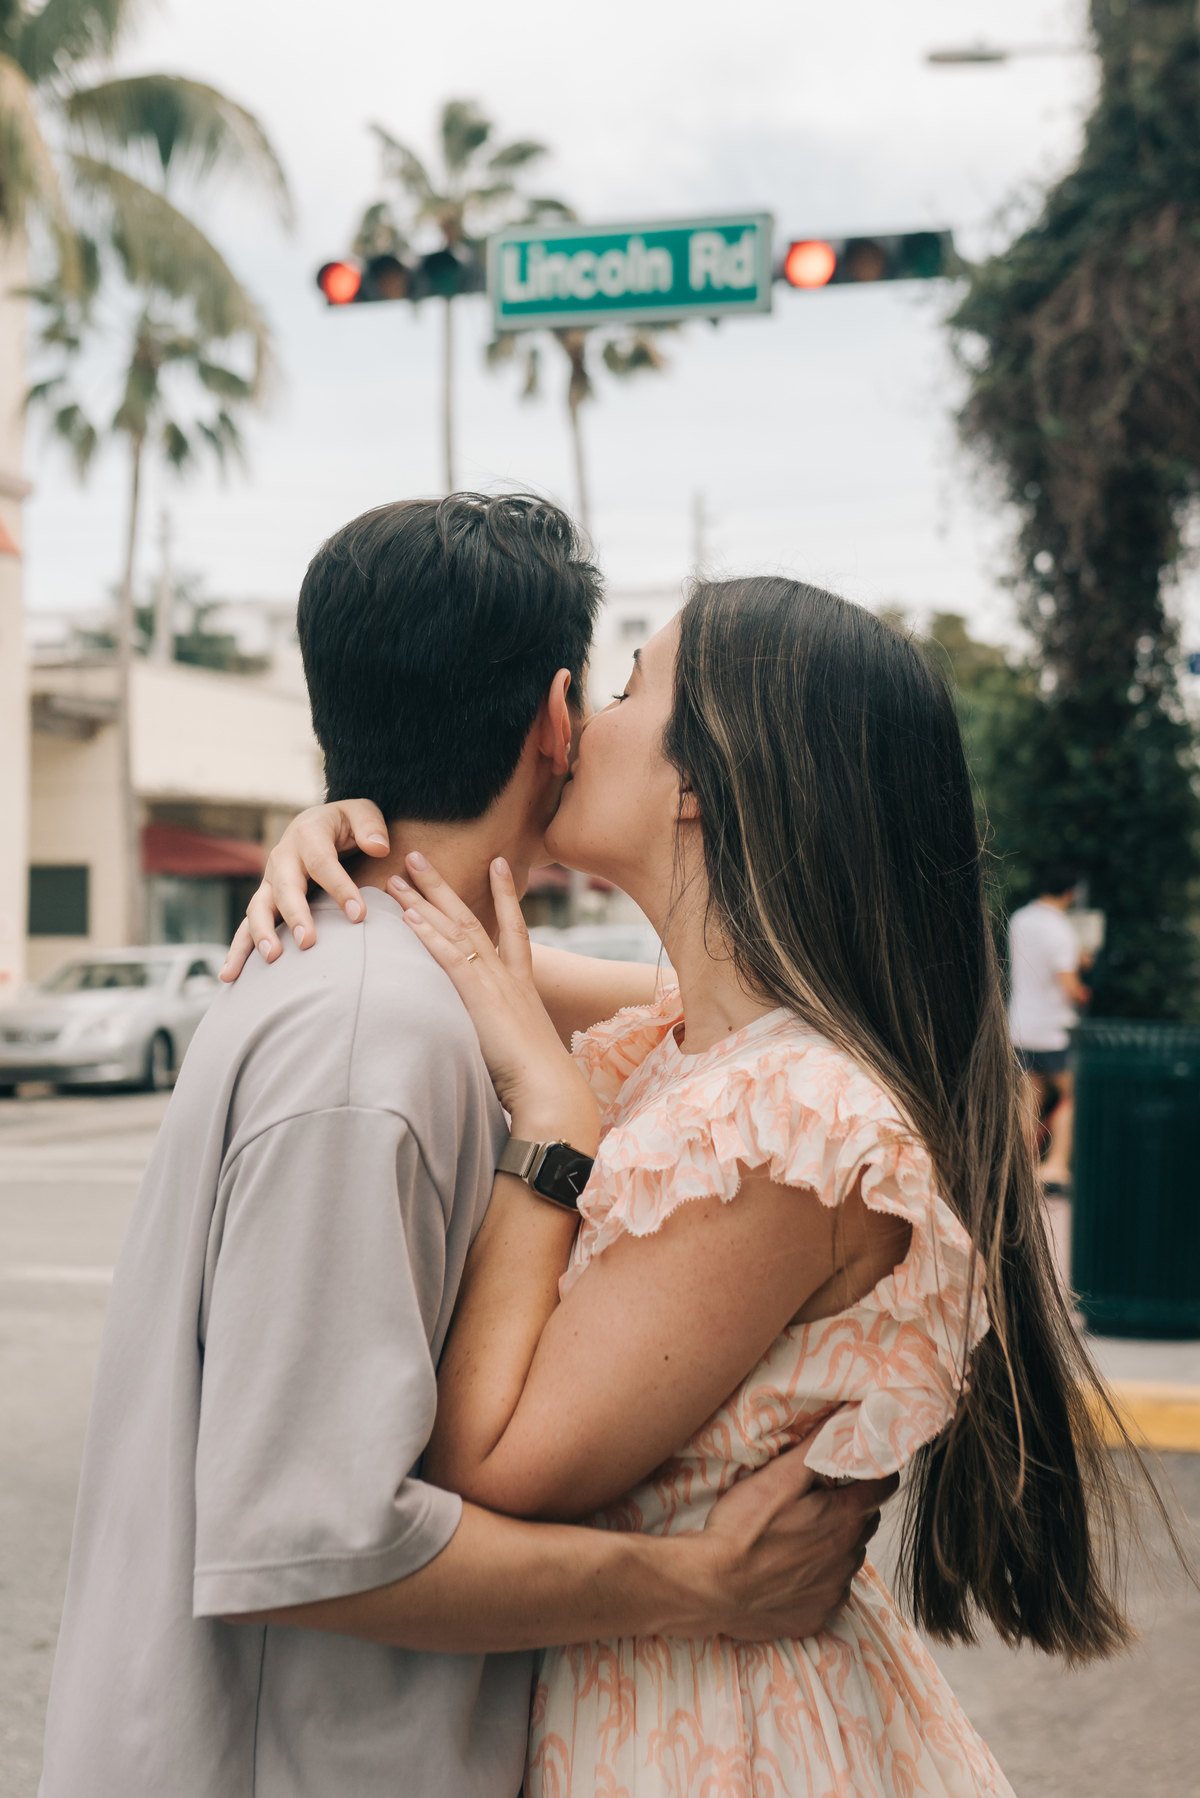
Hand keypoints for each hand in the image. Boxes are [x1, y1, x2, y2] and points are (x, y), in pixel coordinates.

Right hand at [220, 800, 389, 981]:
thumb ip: (370, 825)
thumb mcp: (360, 813)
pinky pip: (247, 926)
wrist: (315, 826)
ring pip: (259, 908)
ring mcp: (270, 881)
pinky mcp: (265, 900)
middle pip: (285, 888)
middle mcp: (282, 858)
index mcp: (307, 834)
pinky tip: (230, 976)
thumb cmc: (343, 824)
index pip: (322, 863)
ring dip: (262, 933)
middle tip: (308, 941)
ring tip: (272, 958)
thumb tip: (378, 846)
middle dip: (295, 915)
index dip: (340, 888)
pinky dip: (238, 950)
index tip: (359, 915)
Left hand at [394, 854, 599, 1151]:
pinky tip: (409, 916)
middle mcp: (509, 976)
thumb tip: (492, 1045)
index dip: (505, 895)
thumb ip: (503, 1036)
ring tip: (401, 874)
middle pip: (472, 918)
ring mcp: (495, 983)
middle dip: (443, 886)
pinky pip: (450, 957)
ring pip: (457, 929)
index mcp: (522, 986)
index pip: (513, 928)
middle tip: (417, 856)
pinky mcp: (479, 997)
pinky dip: (429, 934)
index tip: (498, 863)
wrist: (550, 1091)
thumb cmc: (538, 1082)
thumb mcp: (520, 1049)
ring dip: (426, 899)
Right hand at [697, 1443, 897, 1640]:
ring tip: (797, 1534)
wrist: (712, 1587)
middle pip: (866, 1521)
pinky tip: (790, 1568)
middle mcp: (848, 1558)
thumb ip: (816, 1448)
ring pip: (849, 1555)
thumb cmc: (742, 1529)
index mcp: (843, 1520)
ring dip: (835, 1541)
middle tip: (817, 1497)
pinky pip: (832, 1588)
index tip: (858, 1465)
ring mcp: (834, 1591)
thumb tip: (844, 1419)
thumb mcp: (778, 1476)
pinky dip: (820, 1576)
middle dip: (851, 1505)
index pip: (885, 1486)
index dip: (874, 1471)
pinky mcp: (818, 1615)